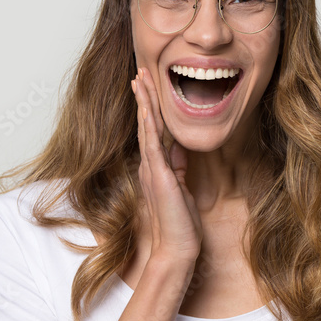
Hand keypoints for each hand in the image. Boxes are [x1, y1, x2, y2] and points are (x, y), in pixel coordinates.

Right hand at [132, 66, 202, 266]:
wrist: (177, 247)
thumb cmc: (180, 223)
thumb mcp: (181, 188)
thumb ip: (178, 167)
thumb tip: (180, 148)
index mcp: (155, 168)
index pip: (152, 131)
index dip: (149, 108)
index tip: (147, 88)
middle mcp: (149, 165)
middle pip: (145, 124)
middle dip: (143, 97)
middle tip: (139, 73)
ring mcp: (152, 169)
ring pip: (146, 128)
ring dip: (144, 103)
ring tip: (139, 79)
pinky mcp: (158, 175)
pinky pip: (152, 143)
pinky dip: (149, 124)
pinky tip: (147, 107)